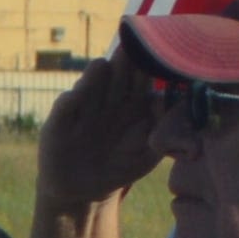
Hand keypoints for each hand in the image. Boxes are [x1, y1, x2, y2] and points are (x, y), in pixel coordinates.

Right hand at [36, 50, 166, 212]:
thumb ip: (164, 132)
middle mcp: (108, 97)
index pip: (142, 75)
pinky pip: (63, 109)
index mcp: (133, 100)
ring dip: (94, 76)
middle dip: (124, 61)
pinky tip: (72, 98)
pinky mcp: (59, 123)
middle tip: (131, 47)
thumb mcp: (148, 153)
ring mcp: (83, 108)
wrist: (85, 190)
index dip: (149, 64)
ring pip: (89, 85)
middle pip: (117, 74)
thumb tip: (180, 109)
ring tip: (101, 66)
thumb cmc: (122, 165)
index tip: (160, 52)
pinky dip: (68, 103)